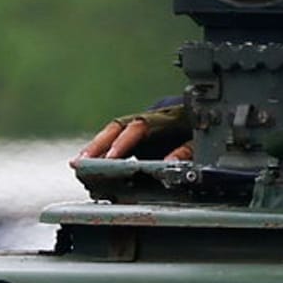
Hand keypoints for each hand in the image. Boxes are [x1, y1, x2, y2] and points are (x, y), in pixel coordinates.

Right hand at [71, 104, 193, 164]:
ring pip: (113, 132)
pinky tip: (85, 161)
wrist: (204, 119)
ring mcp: (142, 124)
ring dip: (95, 147)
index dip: (124, 142)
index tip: (111, 158)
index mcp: (167, 119)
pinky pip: (114, 138)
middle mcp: (151, 118)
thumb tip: (169, 163)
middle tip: (84, 161)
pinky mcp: (137, 134)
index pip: (140, 126)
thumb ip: (186, 152)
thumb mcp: (200, 142)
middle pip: (119, 126)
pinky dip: (99, 150)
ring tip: (78, 164)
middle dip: (100, 143)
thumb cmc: (201, 132)